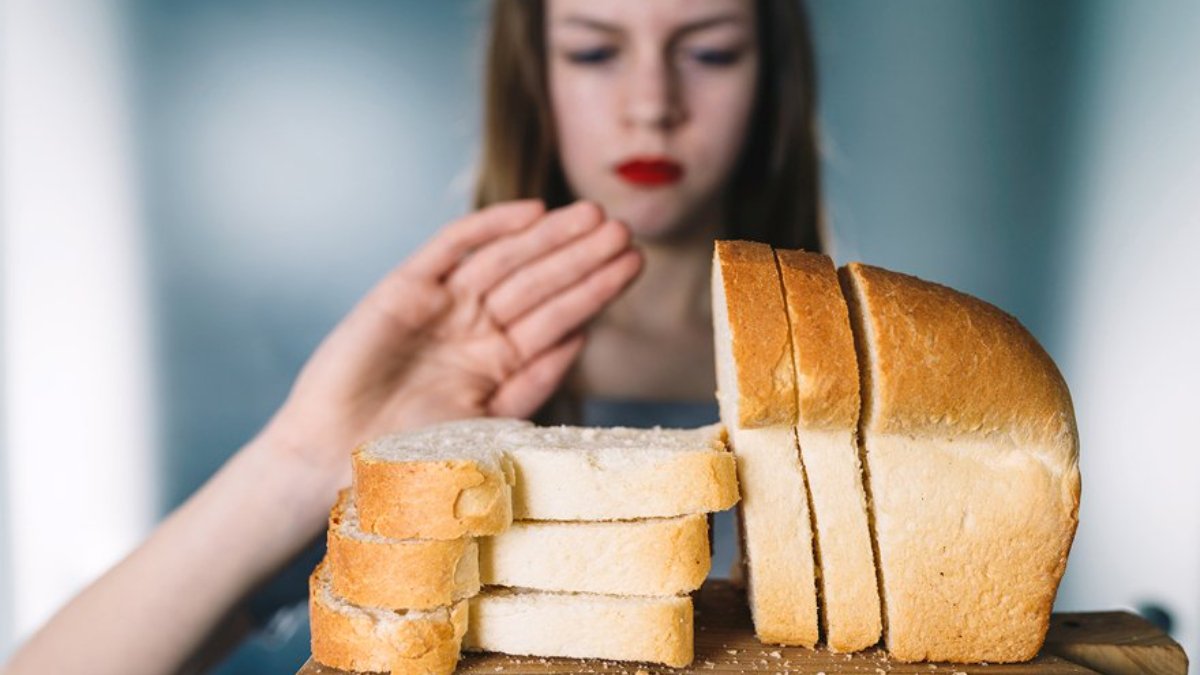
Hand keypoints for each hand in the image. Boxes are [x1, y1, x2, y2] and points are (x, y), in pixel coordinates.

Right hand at [257, 199, 640, 486]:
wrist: (332, 462)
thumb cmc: (408, 460)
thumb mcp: (487, 429)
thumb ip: (530, 385)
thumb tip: (580, 340)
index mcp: (500, 365)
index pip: (558, 318)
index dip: (594, 290)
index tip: (633, 264)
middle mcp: (474, 331)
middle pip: (539, 283)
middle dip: (581, 257)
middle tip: (623, 229)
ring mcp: (441, 308)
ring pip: (505, 261)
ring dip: (548, 239)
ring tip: (593, 217)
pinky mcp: (404, 290)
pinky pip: (451, 249)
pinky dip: (488, 228)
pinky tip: (531, 213)